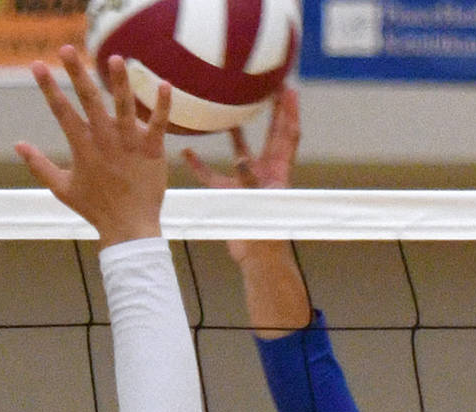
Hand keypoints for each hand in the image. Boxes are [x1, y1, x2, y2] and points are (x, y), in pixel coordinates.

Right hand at [15, 48, 170, 249]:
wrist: (129, 227)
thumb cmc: (95, 208)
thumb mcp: (61, 187)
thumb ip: (39, 165)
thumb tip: (17, 144)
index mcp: (82, 147)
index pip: (61, 111)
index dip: (49, 87)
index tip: (37, 65)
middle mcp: (105, 141)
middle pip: (89, 101)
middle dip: (77, 73)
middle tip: (66, 48)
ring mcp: (129, 144)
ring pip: (124, 107)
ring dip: (120, 82)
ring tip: (115, 58)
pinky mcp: (152, 151)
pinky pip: (158, 124)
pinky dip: (162, 105)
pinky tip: (163, 84)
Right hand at [182, 87, 297, 264]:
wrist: (256, 260)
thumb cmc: (266, 234)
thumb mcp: (260, 203)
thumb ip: (250, 180)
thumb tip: (241, 158)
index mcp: (279, 171)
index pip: (287, 135)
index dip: (289, 112)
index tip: (288, 89)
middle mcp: (264, 171)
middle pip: (270, 134)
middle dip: (271, 111)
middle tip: (268, 87)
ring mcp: (247, 181)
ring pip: (240, 150)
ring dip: (236, 132)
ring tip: (228, 110)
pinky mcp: (229, 194)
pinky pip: (211, 175)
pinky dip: (199, 165)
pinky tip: (186, 152)